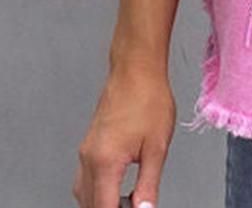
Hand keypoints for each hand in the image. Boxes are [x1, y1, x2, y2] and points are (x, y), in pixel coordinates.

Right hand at [72, 59, 174, 207]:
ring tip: (128, 202)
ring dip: (102, 203)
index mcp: (104, 162)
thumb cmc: (148, 97)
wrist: (136, 68)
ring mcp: (86, 151)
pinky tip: (116, 188)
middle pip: (90, 205)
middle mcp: (89, 158)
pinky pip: (85, 178)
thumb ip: (148, 185)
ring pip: (84, 194)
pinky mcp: (89, 144)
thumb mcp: (157, 146)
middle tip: (135, 206)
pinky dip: (98, 190)